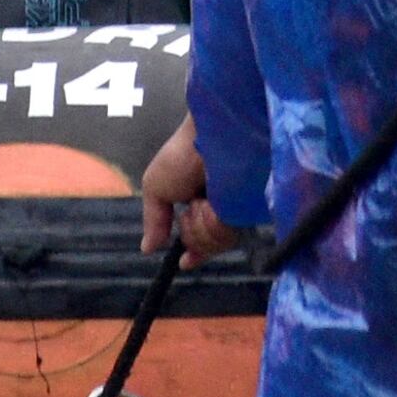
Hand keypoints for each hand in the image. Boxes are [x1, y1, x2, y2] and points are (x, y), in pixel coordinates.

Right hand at [139, 119, 232, 258]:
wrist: (207, 134)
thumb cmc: (182, 153)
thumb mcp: (156, 186)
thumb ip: (153, 220)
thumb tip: (147, 248)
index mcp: (204, 204)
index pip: (202, 238)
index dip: (195, 253)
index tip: (184, 262)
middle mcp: (223, 210)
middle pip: (205, 245)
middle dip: (191, 232)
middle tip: (191, 207)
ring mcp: (237, 211)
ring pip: (213, 242)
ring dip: (198, 224)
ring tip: (201, 198)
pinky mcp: (249, 212)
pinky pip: (224, 234)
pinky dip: (209, 221)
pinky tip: (210, 202)